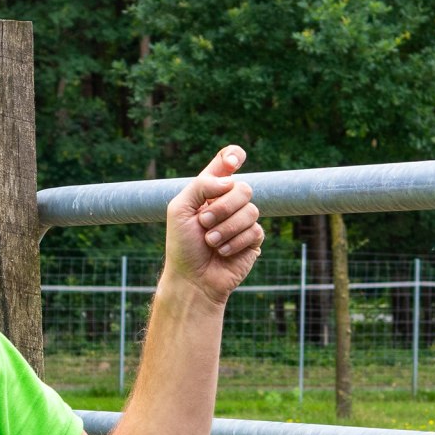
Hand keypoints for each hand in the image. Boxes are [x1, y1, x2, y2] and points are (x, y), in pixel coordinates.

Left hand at [163, 145, 263, 305]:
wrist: (192, 279)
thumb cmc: (182, 245)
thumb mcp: (179, 209)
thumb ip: (201, 186)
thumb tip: (230, 181)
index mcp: (210, 190)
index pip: (227, 163)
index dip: (233, 155)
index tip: (233, 161)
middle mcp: (228, 202)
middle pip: (243, 187)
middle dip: (223, 206)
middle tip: (203, 222)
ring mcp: (242, 220)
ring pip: (251, 210)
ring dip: (226, 228)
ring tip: (210, 242)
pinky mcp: (253, 240)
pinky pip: (255, 230)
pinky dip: (235, 242)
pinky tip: (222, 252)